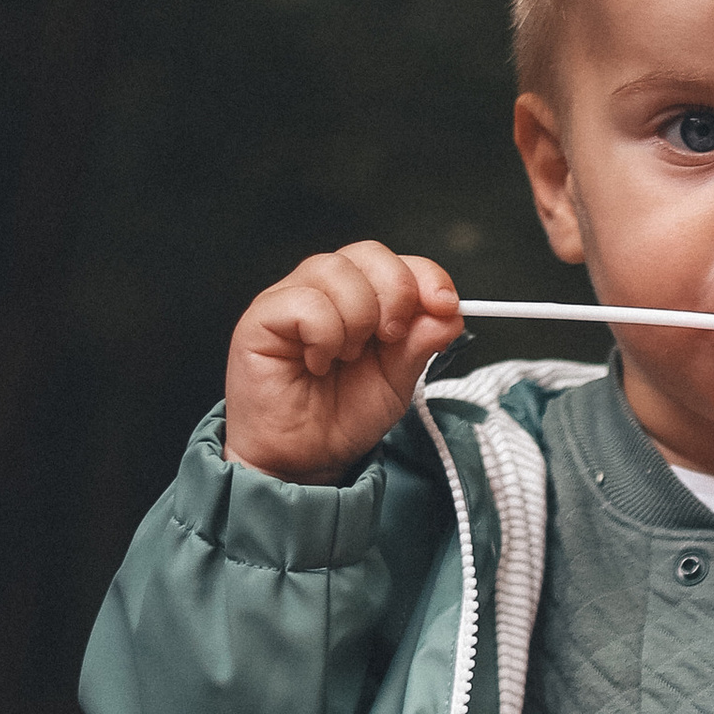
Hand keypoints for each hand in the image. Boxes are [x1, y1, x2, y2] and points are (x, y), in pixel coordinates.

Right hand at [224, 243, 463, 479]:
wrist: (305, 460)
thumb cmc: (343, 417)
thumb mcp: (397, 380)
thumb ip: (421, 344)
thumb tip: (450, 313)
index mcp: (362, 298)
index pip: (396, 262)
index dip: (425, 276)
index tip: (445, 305)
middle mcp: (325, 290)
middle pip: (368, 253)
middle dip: (395, 293)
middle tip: (392, 337)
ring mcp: (291, 298)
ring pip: (335, 270)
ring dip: (357, 320)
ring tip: (346, 358)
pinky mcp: (263, 316)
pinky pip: (305, 302)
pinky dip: (324, 335)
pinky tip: (317, 362)